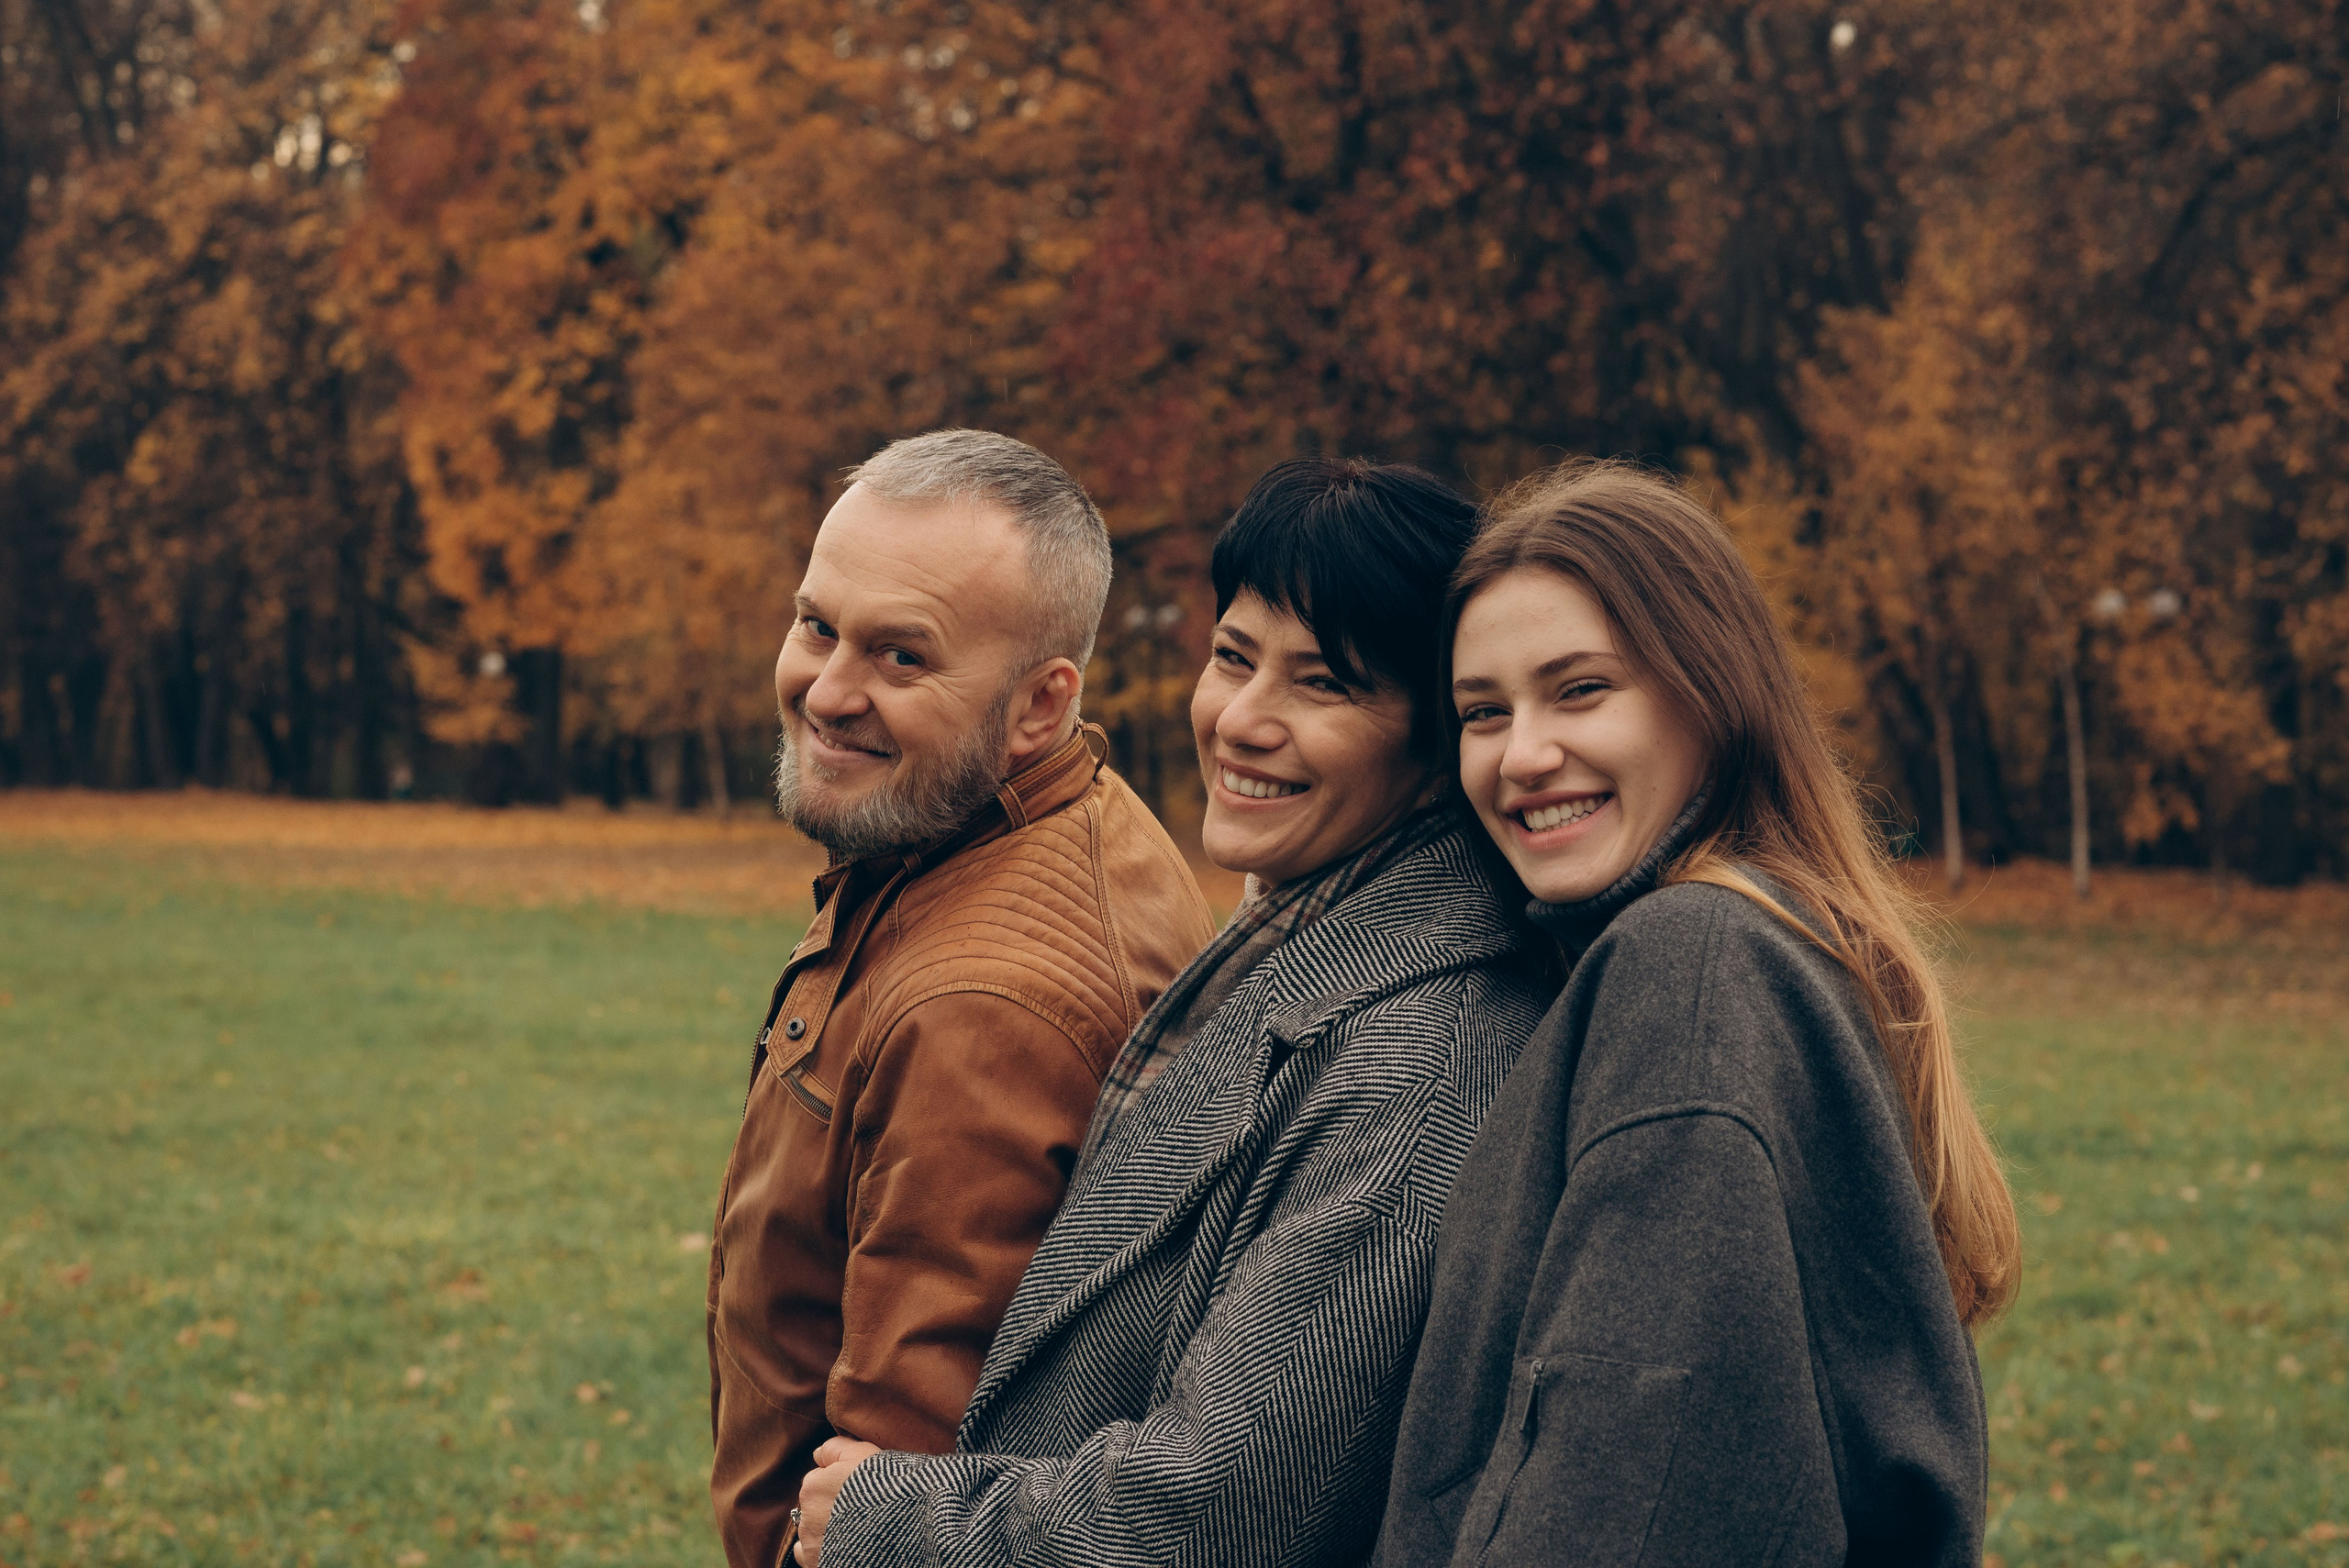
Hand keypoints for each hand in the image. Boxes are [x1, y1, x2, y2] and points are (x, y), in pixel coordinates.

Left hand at [793, 1437, 881, 1565]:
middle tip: (859, 1509)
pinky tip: (840, 1547)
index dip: (840, 1483)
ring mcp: (811, 1542)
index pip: (819, 1479)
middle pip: (815, 1505)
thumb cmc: (885, 1487)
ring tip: (856, 1529)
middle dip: (831, 1507)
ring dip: (826, 1529)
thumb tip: (817, 1453)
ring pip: (811, 1530)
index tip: (858, 1489)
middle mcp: (806, 1514)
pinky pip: (807, 1556)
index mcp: (813, 1485)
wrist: (899, 1529)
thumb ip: (836, 1448)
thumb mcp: (864, 1453)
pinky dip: (821, 1551)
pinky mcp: (816, 1563)